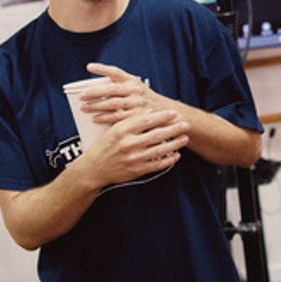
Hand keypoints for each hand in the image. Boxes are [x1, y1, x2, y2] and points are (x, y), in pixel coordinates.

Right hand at [74, 108, 189, 186]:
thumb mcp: (114, 129)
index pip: (146, 120)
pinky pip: (157, 164)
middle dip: (173, 129)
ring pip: (159, 150)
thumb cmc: (105, 145)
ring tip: (184, 138)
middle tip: (185, 125)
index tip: (173, 113)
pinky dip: (168, 160)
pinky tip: (176, 155)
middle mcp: (128, 144)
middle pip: (156, 134)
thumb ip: (131, 120)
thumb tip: (150, 111)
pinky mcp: (137, 170)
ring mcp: (133, 158)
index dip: (162, 116)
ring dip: (175, 144)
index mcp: (121, 130)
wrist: (94, 168)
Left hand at [79, 62, 169, 124]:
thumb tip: (98, 87)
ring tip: (84, 107)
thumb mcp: (138, 88)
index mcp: (133, 82)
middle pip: (111, 89)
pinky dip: (105, 118)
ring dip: (96, 106)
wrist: (170, 115)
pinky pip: (118, 117)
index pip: (116, 72)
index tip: (89, 67)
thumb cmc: (148, 102)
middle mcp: (135, 90)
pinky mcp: (138, 117)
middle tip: (81, 96)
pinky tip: (96, 118)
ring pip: (113, 104)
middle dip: (94, 92)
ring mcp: (137, 104)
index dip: (102, 69)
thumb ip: (122, 85)